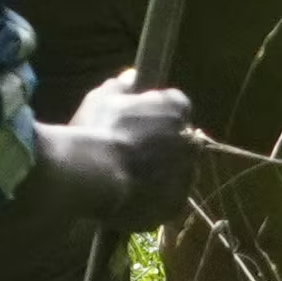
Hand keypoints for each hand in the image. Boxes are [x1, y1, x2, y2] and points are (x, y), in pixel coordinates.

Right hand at [28, 74, 205, 229]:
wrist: (93, 175)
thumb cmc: (96, 130)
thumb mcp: (102, 99)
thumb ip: (121, 86)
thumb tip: (132, 76)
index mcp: (175, 108)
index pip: (177, 105)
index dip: (157, 113)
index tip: (140, 121)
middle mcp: (189, 140)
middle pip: (181, 140)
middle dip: (165, 144)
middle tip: (135, 151)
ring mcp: (185, 174)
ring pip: (178, 171)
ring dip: (163, 172)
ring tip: (131, 178)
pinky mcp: (175, 205)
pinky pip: (169, 199)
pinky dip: (156, 198)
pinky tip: (134, 197)